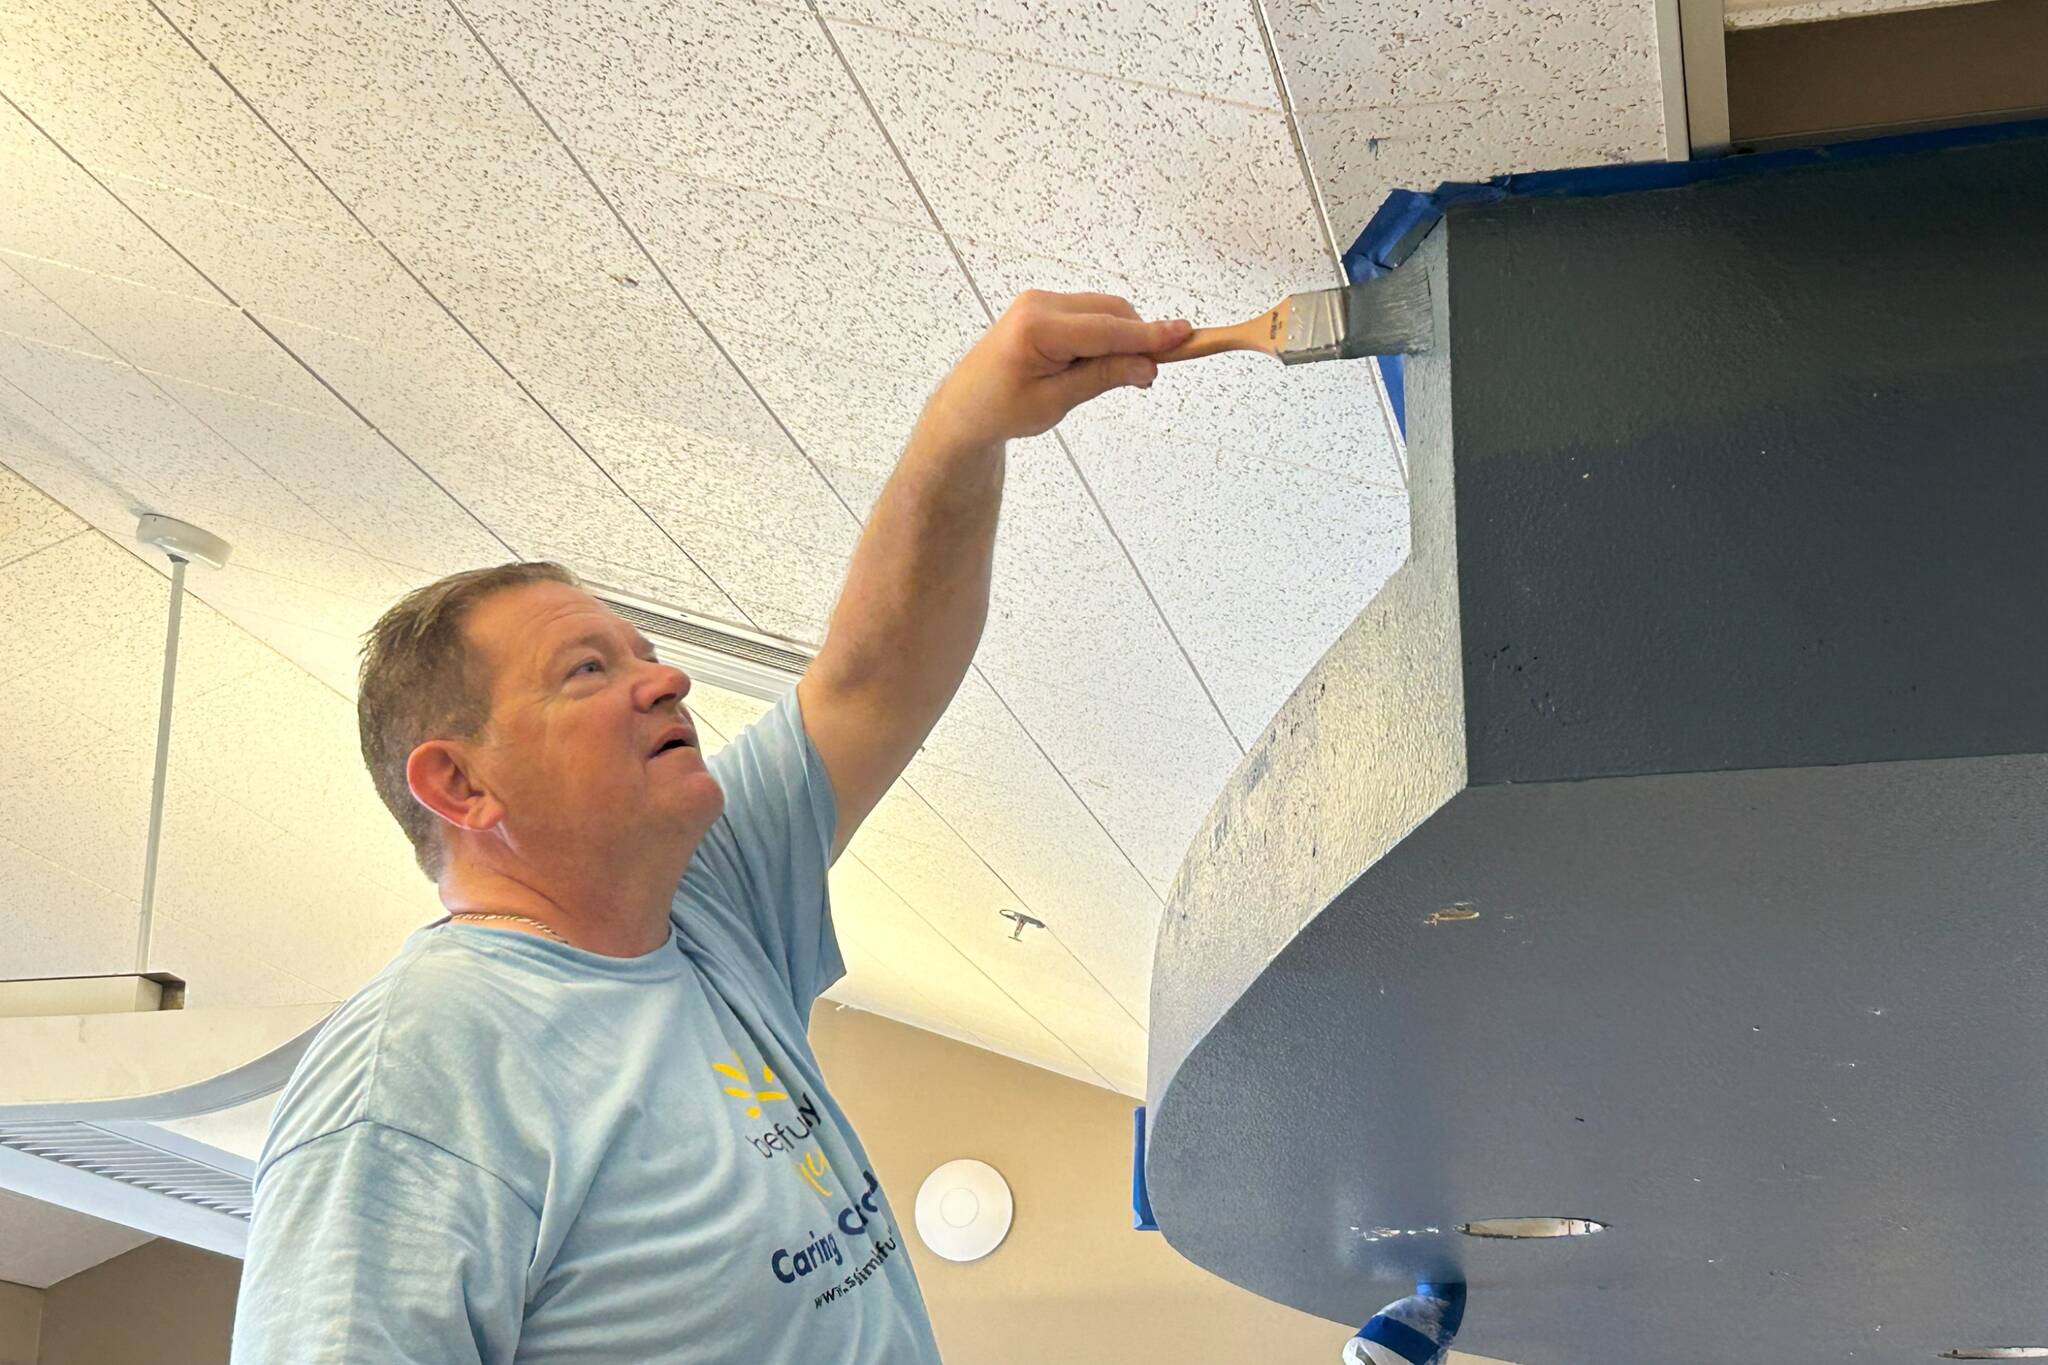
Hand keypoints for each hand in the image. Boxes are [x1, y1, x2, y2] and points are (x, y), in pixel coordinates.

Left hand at [915, 291, 1192, 450]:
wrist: (964, 408)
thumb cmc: (1000, 410)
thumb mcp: (1055, 402)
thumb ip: (1102, 377)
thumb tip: (1147, 366)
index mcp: (1037, 328)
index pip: (1107, 329)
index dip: (1148, 334)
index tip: (1184, 335)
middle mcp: (1039, 304)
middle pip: (1111, 312)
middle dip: (1137, 338)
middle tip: (1147, 377)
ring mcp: (1040, 301)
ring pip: (1104, 310)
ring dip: (1122, 337)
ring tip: (1119, 376)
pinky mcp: (1044, 307)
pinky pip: (1090, 313)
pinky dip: (1106, 334)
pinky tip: (1100, 362)